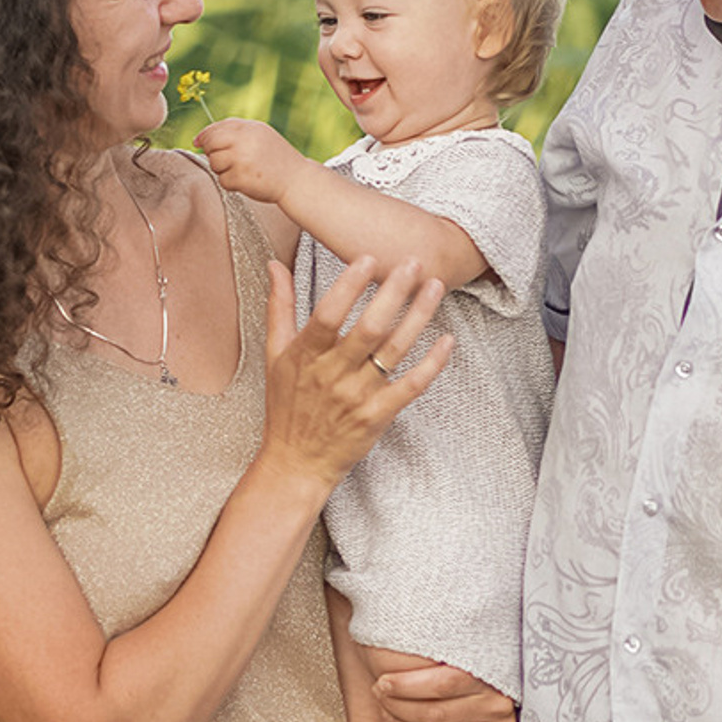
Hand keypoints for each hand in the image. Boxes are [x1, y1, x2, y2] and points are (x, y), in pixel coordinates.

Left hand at [199, 117, 300, 204]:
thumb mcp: (261, 135)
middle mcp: (245, 141)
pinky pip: (222, 180)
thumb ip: (236, 131)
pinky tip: (245, 181)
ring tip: (239, 170)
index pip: (216, 128)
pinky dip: (230, 183)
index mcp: (250, 128)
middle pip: (210, 144)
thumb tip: (201, 138)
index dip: (204, 135)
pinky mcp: (241, 179)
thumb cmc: (277, 158)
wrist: (297, 180)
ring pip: (214, 163)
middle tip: (222, 159)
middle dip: (210, 151)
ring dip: (222, 169)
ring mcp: (242, 160)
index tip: (198, 142)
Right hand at [255, 257, 449, 488]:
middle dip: (393, 293)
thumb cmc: (286, 406)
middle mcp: (332, 375)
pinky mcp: (377, 416)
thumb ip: (280, 307)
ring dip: (418, 317)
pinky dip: (431, 364)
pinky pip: (410, 386)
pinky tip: (447, 340)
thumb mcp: (275, 355)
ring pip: (393, 351)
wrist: (295, 463)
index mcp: (305, 356)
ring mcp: (357, 397)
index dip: (349, 286)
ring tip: (435, 287)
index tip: (369, 258)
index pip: (328, 314)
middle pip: (368, 329)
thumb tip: (276, 265)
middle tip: (413, 263)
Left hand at [374, 662, 517, 721]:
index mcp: (491, 676)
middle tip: (380, 696)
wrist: (517, 695)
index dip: (407, 685)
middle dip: (400, 707)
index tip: (383, 682)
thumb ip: (442, 649)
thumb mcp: (470, 652)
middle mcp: (497, 707)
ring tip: (386, 715)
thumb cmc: (481, 666)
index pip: (444, 683)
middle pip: (437, 715)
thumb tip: (394, 629)